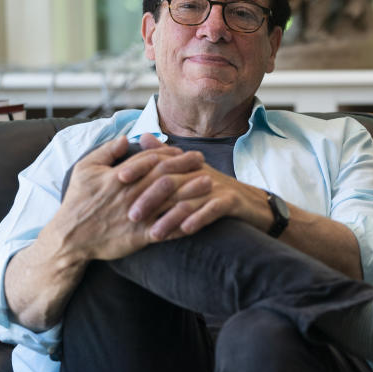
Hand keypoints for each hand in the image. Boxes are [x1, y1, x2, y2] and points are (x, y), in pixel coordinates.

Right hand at [48, 135, 205, 260]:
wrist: (70, 238)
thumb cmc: (77, 201)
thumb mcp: (84, 169)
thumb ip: (106, 151)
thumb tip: (126, 137)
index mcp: (118, 177)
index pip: (150, 159)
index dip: (169, 154)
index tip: (183, 151)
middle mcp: (130, 195)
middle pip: (165, 176)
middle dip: (186, 167)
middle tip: (202, 160)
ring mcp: (137, 216)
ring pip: (169, 201)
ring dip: (191, 191)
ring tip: (209, 182)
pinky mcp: (140, 237)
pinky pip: (167, 228)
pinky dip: (184, 222)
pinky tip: (199, 216)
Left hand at [129, 157, 272, 240]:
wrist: (254, 204)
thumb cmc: (217, 190)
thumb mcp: (192, 171)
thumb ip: (166, 156)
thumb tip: (143, 137)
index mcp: (189, 165)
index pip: (160, 162)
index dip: (138, 168)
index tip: (118, 179)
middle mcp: (201, 173)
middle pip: (170, 181)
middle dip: (149, 198)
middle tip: (131, 216)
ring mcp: (218, 187)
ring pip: (188, 199)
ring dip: (170, 218)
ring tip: (155, 234)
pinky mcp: (232, 201)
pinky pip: (213, 209)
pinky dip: (199, 219)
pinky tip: (186, 231)